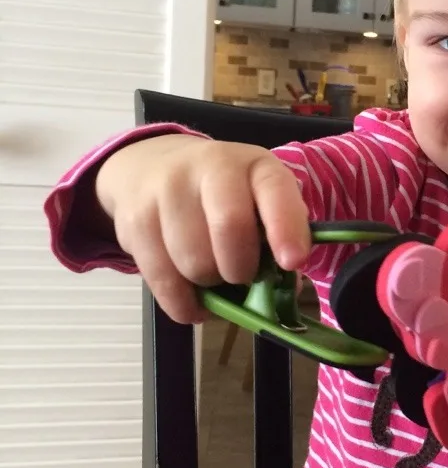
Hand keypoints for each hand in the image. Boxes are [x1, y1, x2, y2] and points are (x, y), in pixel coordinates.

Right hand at [95, 134, 310, 323]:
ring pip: (194, 263)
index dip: (286, 228)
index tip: (292, 262)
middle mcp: (210, 168)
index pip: (274, 190)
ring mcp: (167, 190)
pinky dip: (183, 303)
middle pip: (229, 229)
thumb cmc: (222, 194)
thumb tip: (284, 290)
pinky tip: (192, 300)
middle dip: (241, 269)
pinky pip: (163, 280)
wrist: (151, 165)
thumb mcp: (258, 198)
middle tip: (241, 275)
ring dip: (209, 285)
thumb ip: (277, 236)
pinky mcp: (135, 220)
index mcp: (254, 164)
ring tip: (213, 275)